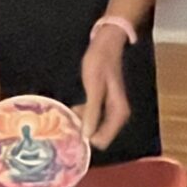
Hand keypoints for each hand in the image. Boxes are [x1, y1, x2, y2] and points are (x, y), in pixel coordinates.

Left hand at [78, 27, 131, 148]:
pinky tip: (74, 109)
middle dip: (84, 131)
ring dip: (82, 123)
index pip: (103, 140)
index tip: (72, 130)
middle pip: (99, 135)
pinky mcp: (105, 105)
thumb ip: (92, 111)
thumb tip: (87, 135)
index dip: (87, 138)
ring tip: (69, 114)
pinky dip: (84, 116)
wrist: (106, 46)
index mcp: (119, 112)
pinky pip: (94, 118)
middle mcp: (118, 115)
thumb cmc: (100, 64)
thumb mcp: (94, 88)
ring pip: (95, 127)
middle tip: (67, 122)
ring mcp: (112, 111)